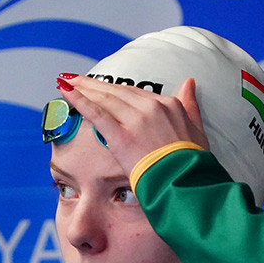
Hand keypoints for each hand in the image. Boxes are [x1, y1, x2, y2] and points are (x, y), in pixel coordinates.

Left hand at [59, 75, 208, 175]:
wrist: (186, 184)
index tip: (101, 87)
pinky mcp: (122, 136)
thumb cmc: (193, 165)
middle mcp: (151, 107)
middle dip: (93, 85)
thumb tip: (189, 82)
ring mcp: (136, 120)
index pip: (135, 93)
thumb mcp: (197, 131)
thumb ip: (191, 105)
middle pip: (116, 92)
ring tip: (66, 82)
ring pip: (105, 99)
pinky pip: (97, 113)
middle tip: (74, 78)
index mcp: (168, 105)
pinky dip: (80, 100)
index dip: (114, 90)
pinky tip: (66, 92)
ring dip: (83, 88)